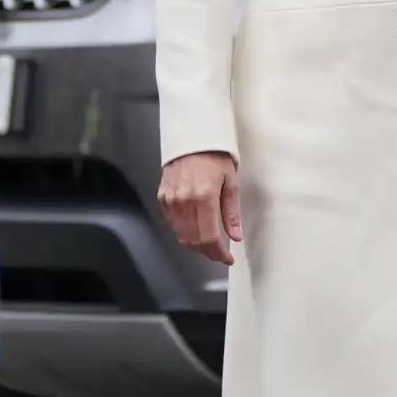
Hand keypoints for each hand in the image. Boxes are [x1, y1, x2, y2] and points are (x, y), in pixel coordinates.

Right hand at [158, 151, 242, 265]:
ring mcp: (170, 200)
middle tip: (219, 252)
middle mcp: (184, 201)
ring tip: (209, 242)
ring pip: (180, 235)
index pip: (208, 239)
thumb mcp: (230, 182)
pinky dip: (184, 231)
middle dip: (207, 252)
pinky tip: (195, 227)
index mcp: (204, 198)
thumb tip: (235, 236)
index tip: (226, 258)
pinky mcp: (162, 197)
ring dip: (195, 244)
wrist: (192, 137)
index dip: (218, 254)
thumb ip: (231, 213)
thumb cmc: (214, 156)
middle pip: (192, 241)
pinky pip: (172, 224)